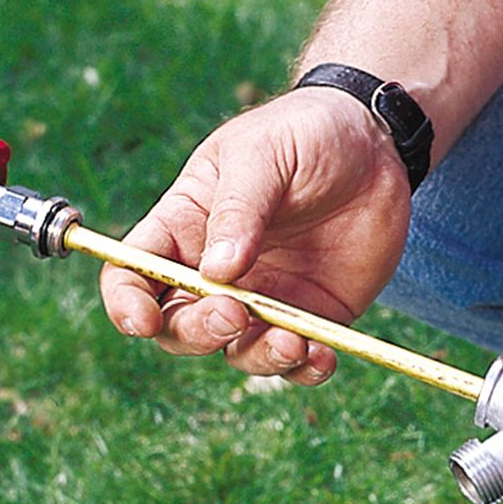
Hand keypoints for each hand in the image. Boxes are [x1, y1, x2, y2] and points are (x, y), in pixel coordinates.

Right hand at [100, 87, 413, 379]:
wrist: (375, 143)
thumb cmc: (304, 133)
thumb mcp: (263, 154)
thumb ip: (237, 209)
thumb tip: (217, 271)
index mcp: (183, 228)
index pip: (132, 274)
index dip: (127, 303)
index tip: (144, 319)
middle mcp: (214, 274)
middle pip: (179, 327)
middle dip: (198, 332)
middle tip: (234, 313)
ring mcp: (261, 299)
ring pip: (237, 352)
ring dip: (257, 357)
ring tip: (292, 341)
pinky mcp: (310, 315)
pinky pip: (298, 360)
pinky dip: (305, 369)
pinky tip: (322, 356)